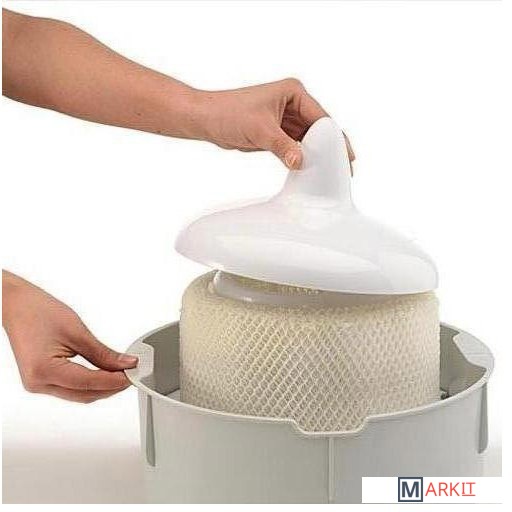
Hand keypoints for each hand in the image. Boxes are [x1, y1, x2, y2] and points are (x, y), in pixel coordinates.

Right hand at [2, 270, 136, 402]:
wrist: (16, 305)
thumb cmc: (38, 312)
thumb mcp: (78, 332)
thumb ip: (103, 353)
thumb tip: (125, 364)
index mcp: (45, 371)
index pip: (90, 384)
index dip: (116, 380)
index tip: (134, 373)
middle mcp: (38, 383)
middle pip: (86, 395)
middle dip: (112, 387)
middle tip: (132, 373)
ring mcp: (38, 384)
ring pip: (79, 395)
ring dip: (102, 387)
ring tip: (122, 373)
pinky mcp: (41, 381)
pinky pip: (71, 389)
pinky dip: (90, 384)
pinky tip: (105, 374)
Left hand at [194, 78, 355, 169]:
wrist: (206, 120)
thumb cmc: (228, 114)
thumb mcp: (260, 130)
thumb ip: (283, 147)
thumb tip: (300, 162)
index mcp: (293, 93)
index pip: (322, 118)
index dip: (335, 138)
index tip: (346, 157)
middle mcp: (292, 103)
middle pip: (319, 129)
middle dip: (329, 148)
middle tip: (344, 169)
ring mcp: (285, 118)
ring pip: (308, 139)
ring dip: (316, 154)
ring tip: (330, 172)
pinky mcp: (277, 132)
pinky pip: (296, 146)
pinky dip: (302, 157)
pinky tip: (310, 169)